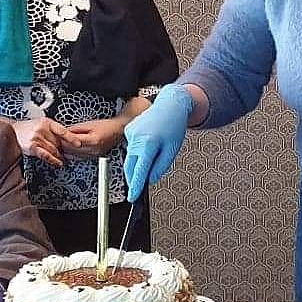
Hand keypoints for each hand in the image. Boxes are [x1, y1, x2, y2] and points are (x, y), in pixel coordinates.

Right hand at [12, 118, 80, 166]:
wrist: (11, 132)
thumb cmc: (27, 128)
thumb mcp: (41, 124)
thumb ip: (52, 130)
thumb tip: (67, 138)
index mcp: (46, 122)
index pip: (62, 130)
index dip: (71, 138)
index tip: (78, 143)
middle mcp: (41, 129)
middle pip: (58, 142)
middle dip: (64, 149)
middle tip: (70, 153)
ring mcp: (36, 138)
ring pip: (54, 149)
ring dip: (60, 155)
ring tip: (63, 158)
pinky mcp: (32, 147)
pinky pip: (46, 155)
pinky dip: (54, 160)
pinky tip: (58, 162)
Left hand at [63, 118, 125, 158]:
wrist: (118, 131)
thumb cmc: (107, 126)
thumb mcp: (89, 124)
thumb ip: (76, 129)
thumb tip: (65, 131)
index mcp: (93, 141)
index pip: (72, 143)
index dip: (63, 140)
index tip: (57, 137)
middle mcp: (94, 150)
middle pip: (72, 151)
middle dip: (63, 146)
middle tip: (57, 142)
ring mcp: (94, 155)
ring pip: (75, 157)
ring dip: (67, 152)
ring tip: (62, 146)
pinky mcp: (94, 157)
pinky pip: (80, 158)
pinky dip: (73, 155)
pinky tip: (70, 151)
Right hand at [123, 84, 193, 201]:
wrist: (170, 105)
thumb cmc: (173, 124)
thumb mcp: (172, 149)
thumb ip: (160, 166)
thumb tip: (150, 178)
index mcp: (148, 144)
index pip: (139, 171)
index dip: (135, 186)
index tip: (133, 196)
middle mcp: (136, 139)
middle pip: (130, 166)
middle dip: (134, 178)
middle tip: (139, 186)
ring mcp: (130, 134)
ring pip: (130, 157)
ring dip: (138, 163)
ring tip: (153, 154)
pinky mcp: (129, 130)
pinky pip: (131, 148)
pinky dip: (137, 152)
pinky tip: (148, 145)